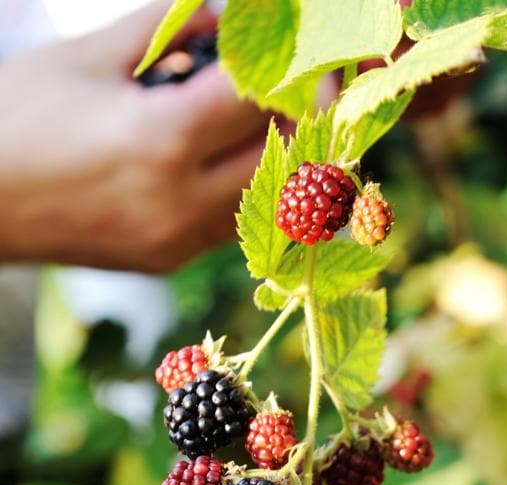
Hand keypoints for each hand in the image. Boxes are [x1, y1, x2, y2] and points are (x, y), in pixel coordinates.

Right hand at [0, 3, 266, 271]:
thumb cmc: (17, 113)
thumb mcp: (88, 55)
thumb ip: (164, 28)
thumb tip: (222, 16)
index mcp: (162, 138)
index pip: (257, 102)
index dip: (287, 73)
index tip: (301, 56)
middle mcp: (181, 199)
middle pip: (277, 157)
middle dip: (292, 118)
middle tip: (292, 87)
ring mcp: (178, 239)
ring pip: (262, 199)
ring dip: (273, 159)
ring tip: (258, 120)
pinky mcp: (169, 261)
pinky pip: (231, 225)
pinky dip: (241, 190)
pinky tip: (225, 159)